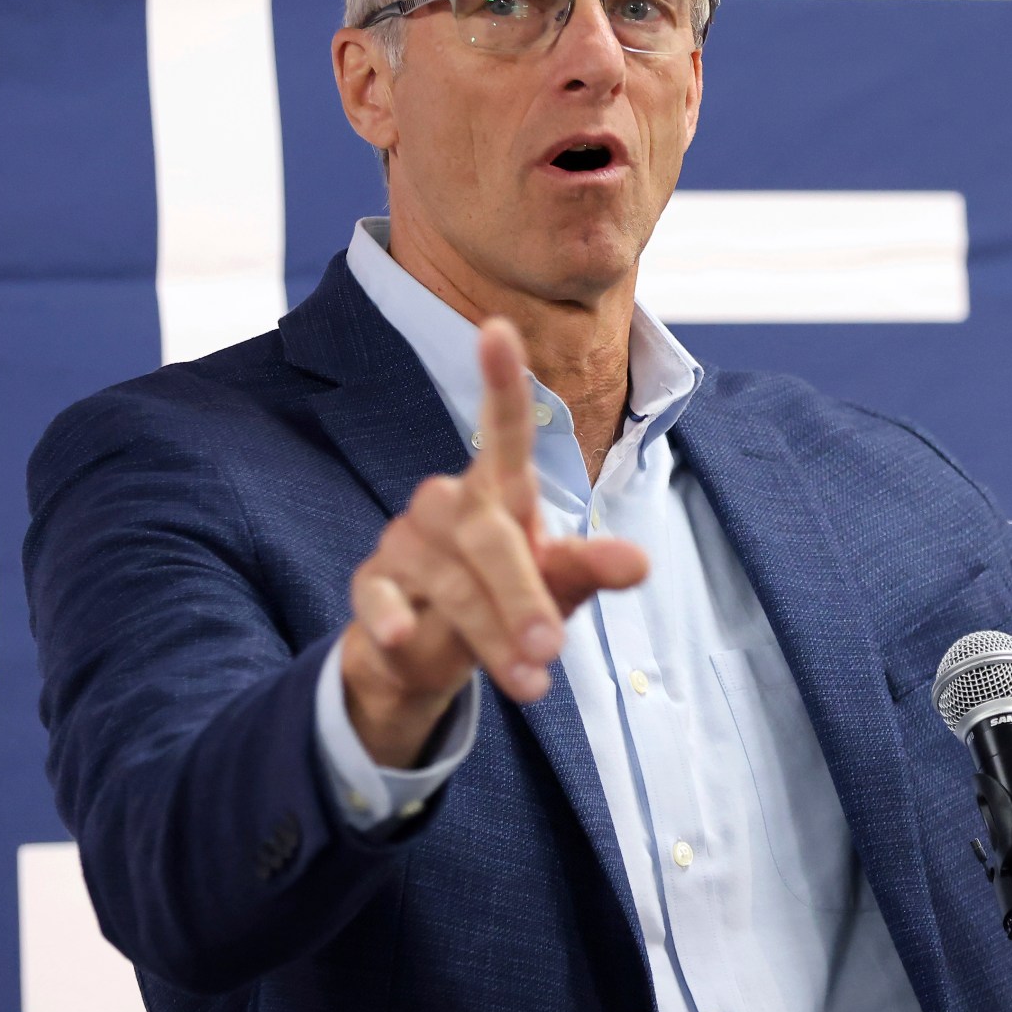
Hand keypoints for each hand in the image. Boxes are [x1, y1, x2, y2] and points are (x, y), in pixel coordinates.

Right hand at [335, 318, 647, 767]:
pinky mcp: (372, 581)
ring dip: (486, 630)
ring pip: (446, 576)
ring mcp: (405, 540)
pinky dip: (391, 616)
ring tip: (530, 683)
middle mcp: (450, 503)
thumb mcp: (556, 586)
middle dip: (521, 592)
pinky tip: (403, 640)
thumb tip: (640, 562)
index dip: (502, 381)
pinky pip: (376, 593)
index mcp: (500, 490)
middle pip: (486, 532)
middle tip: (552, 648)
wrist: (430, 654)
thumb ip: (590, 570)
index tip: (497, 328)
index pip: (504, 428)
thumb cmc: (506, 600)